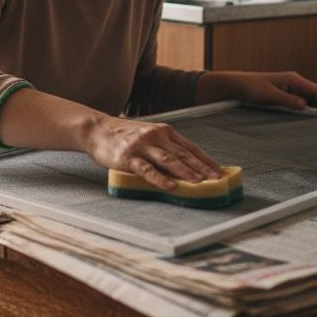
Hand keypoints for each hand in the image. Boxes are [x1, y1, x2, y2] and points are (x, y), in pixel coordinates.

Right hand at [82, 115, 223, 190]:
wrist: (97, 129)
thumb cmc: (124, 136)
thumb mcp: (148, 136)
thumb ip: (165, 148)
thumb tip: (187, 168)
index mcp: (164, 131)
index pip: (191, 148)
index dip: (207, 161)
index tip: (220, 172)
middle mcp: (156, 136)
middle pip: (183, 154)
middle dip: (202, 168)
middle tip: (216, 180)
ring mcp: (142, 146)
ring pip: (169, 160)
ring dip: (186, 172)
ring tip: (199, 183)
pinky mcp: (128, 157)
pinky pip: (147, 169)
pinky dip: (160, 179)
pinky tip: (170, 186)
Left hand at [197, 70, 316, 110]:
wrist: (236, 85)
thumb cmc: (250, 87)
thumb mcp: (268, 95)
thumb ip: (287, 100)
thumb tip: (305, 105)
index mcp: (293, 79)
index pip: (316, 90)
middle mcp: (294, 82)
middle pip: (316, 95)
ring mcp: (290, 88)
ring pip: (309, 99)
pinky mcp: (285, 95)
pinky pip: (301, 102)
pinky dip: (308, 109)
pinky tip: (311, 119)